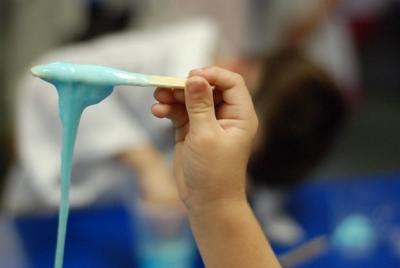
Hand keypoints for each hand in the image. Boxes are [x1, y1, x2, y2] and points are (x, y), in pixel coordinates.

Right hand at [151, 67, 257, 211]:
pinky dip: (168, 109)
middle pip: (208, 88)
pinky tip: (157, 111)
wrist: (206, 202)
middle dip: (187, 85)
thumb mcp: (206, 135)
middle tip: (168, 86)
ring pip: (191, 99)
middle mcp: (225, 116)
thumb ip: (199, 105)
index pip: (231, 83)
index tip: (191, 77)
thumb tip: (195, 78)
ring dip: (174, 95)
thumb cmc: (214, 171)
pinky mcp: (191, 131)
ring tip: (158, 96)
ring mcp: (207, 123)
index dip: (213, 74)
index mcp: (240, 115)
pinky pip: (180, 112)